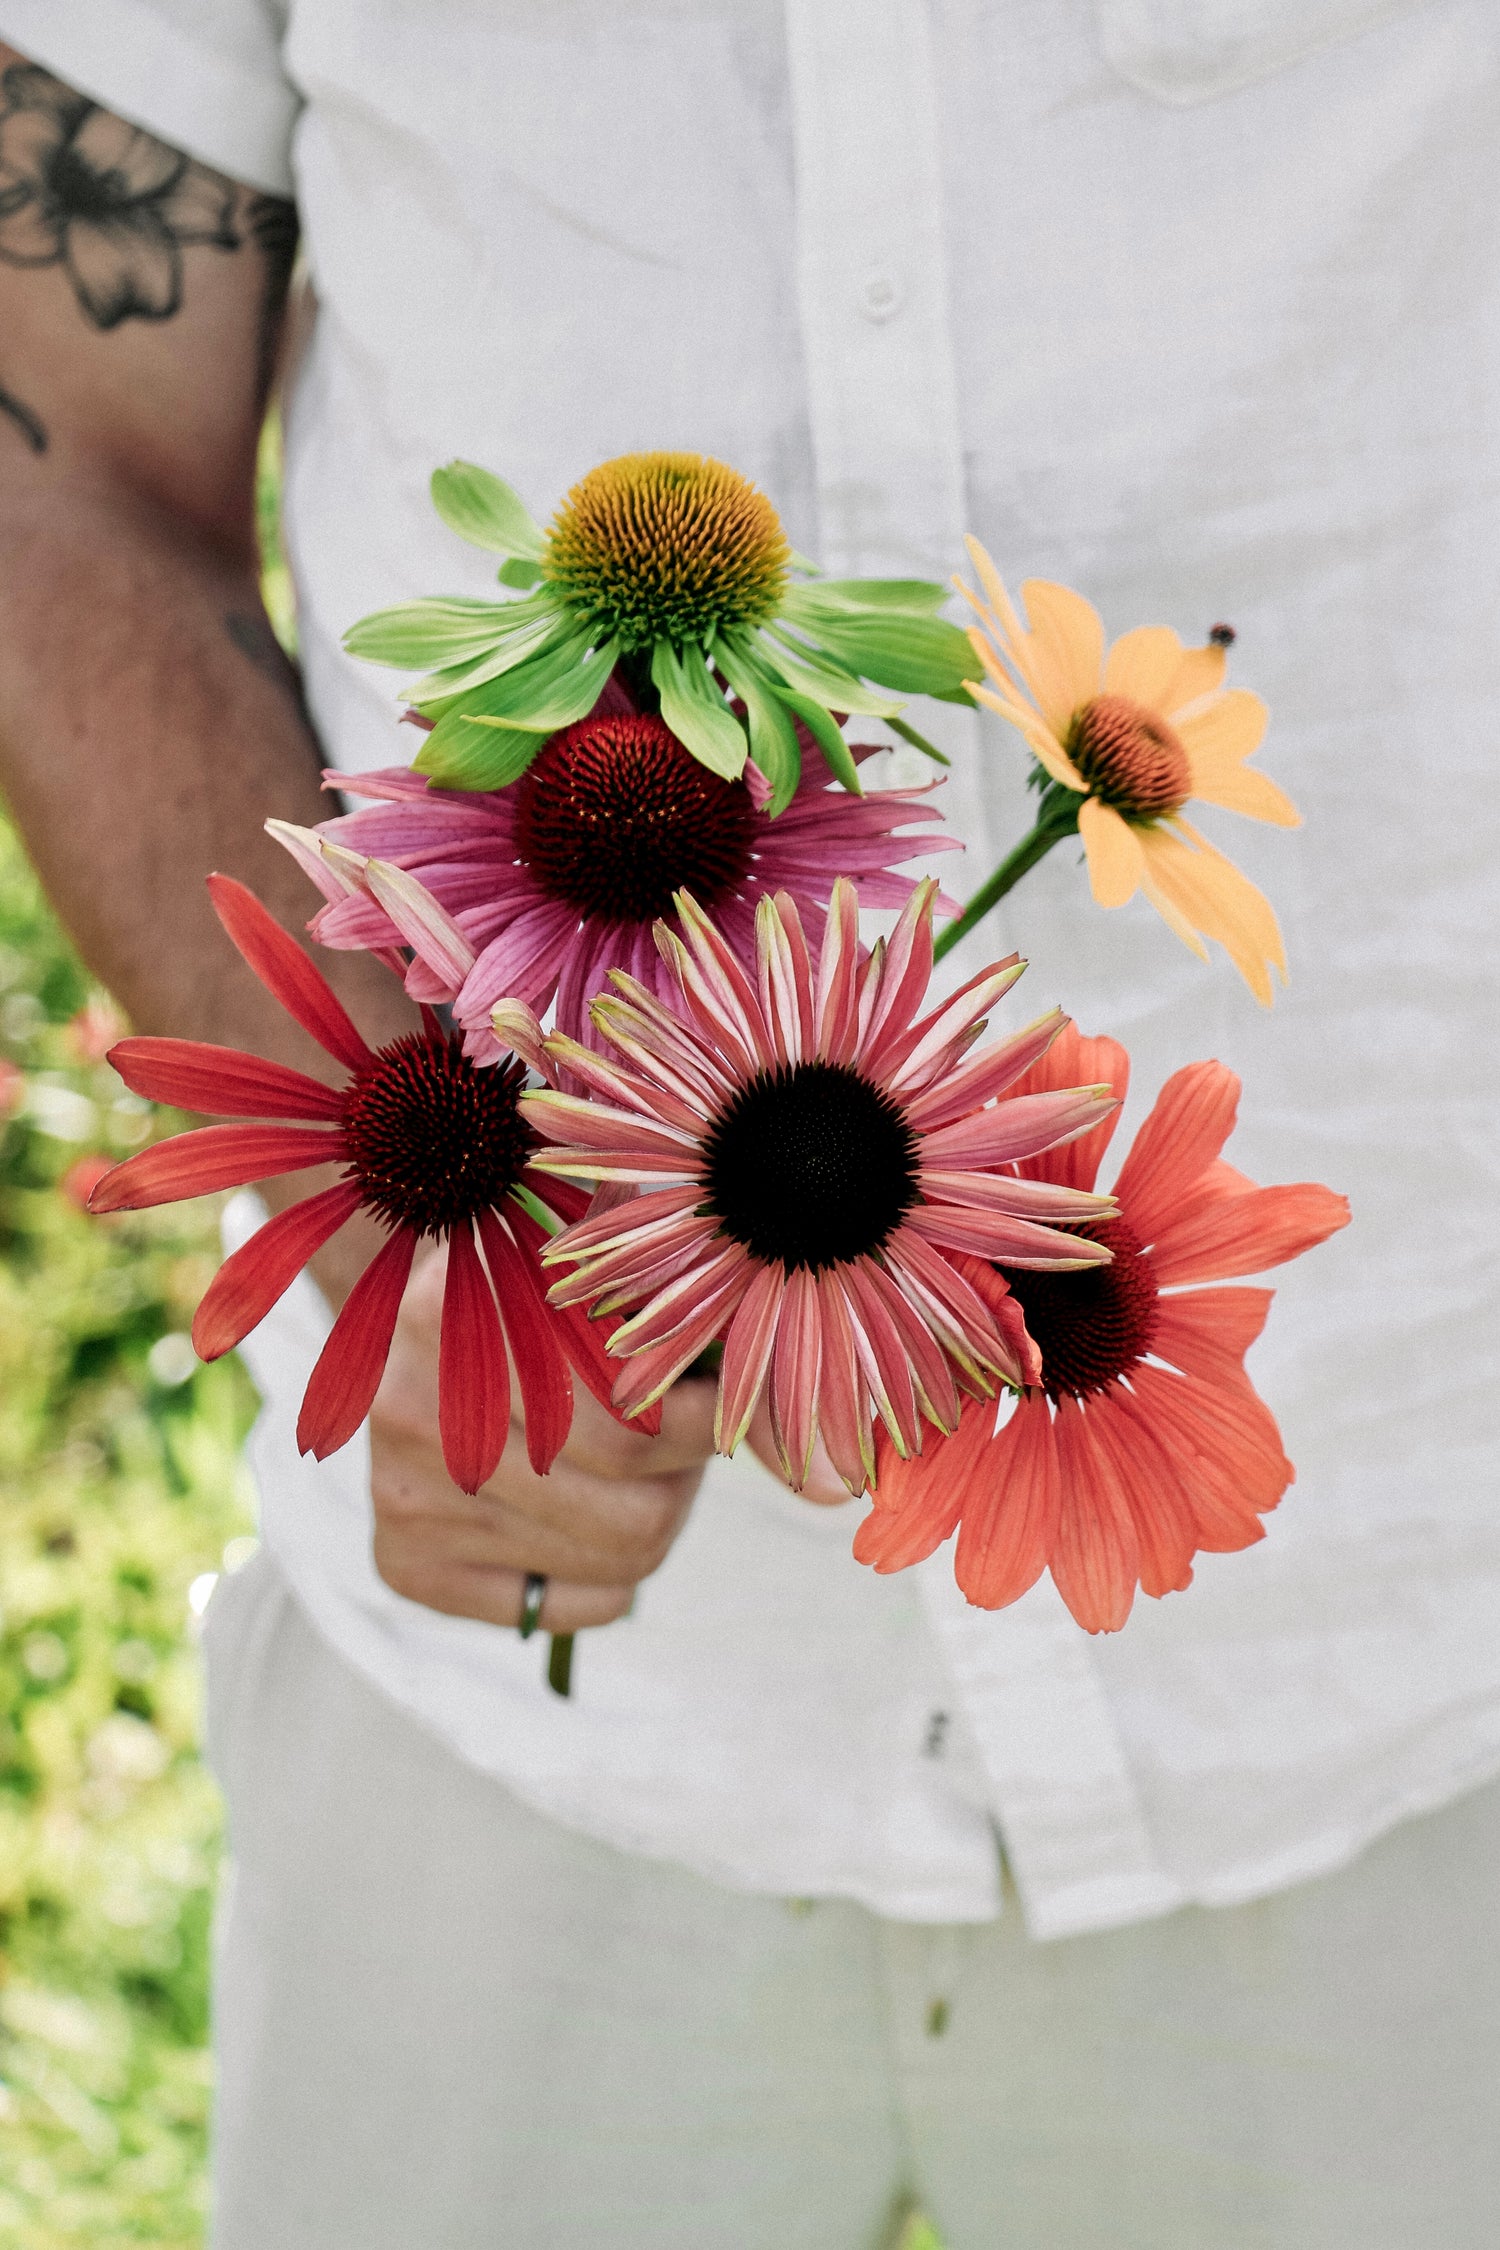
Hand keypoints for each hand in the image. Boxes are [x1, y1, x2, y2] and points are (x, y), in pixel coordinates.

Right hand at [369, 1242, 718, 1631]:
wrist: (422, 1312)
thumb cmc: (551, 1280)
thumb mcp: (622, 1269)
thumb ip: (729, 1354)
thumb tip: (838, 1492)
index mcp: (472, 1309)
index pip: (639, 1421)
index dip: (711, 1419)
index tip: (723, 1392)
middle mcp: (419, 1409)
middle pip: (633, 1508)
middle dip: (687, 1477)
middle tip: (679, 1432)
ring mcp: (405, 1493)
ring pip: (614, 1562)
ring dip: (656, 1517)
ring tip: (637, 1465)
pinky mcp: (404, 1560)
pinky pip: (561, 1609)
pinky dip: (607, 1578)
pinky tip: (590, 1515)